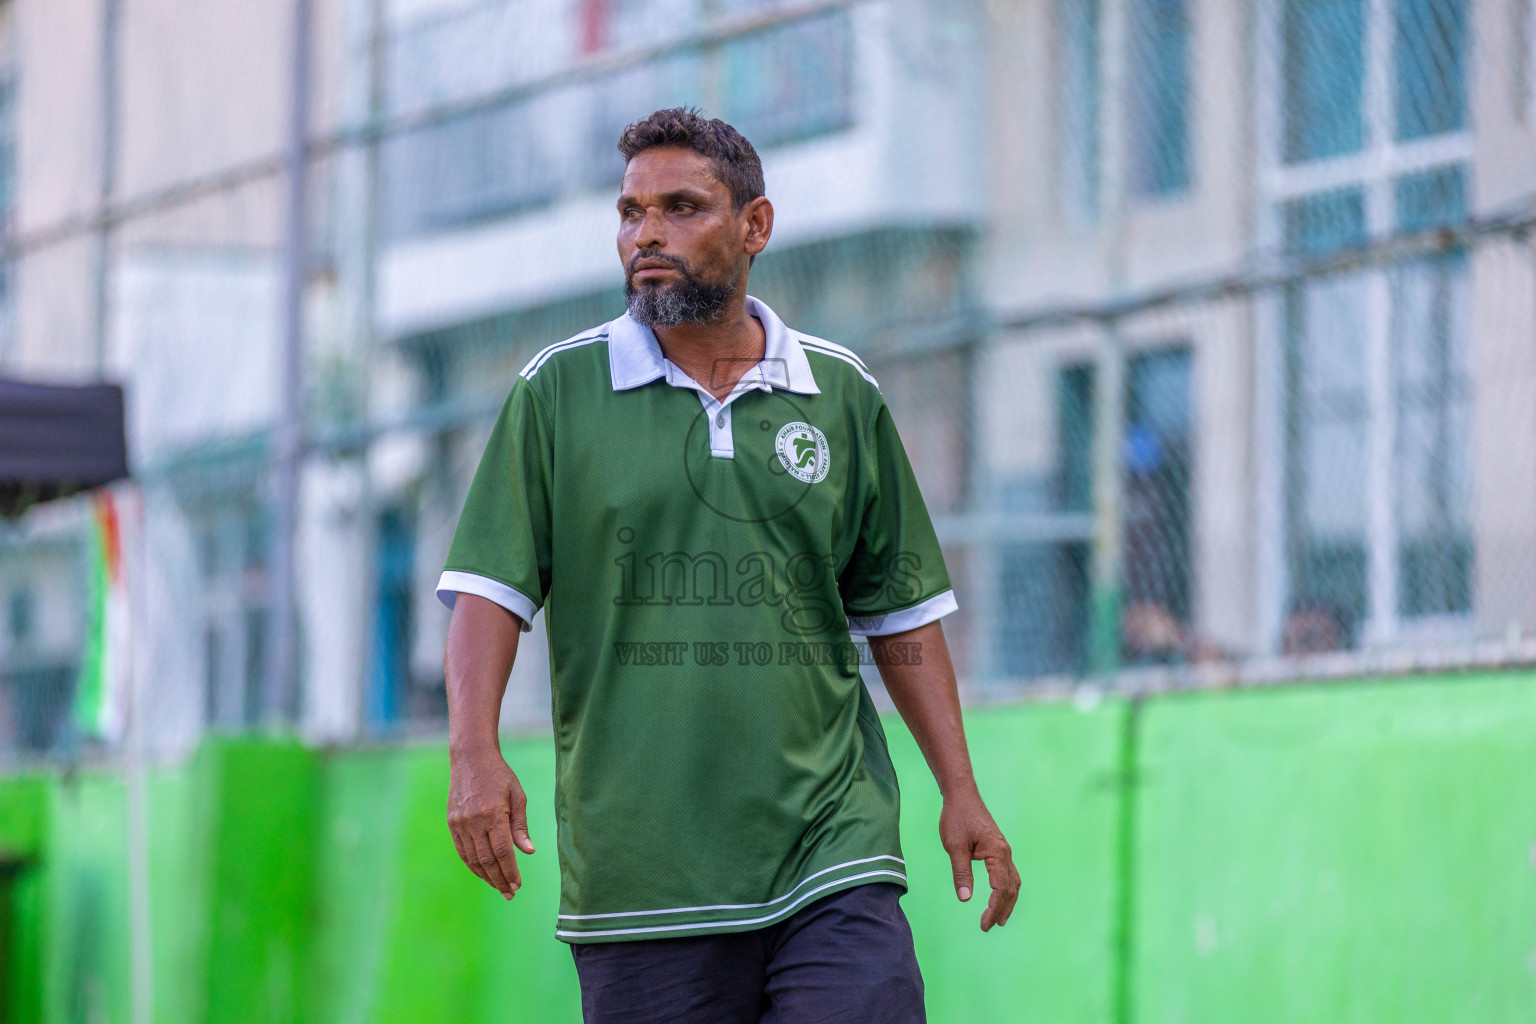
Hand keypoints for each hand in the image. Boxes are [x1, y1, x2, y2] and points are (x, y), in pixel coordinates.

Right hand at [447, 750, 535, 899]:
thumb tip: (529, 852)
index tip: (518, 885)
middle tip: (510, 893)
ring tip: (500, 887)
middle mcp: (474, 821)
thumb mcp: (517, 796)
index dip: (510, 871)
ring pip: (473, 859)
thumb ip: (521, 826)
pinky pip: (463, 851)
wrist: (471, 758)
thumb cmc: (499, 776)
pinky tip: (483, 874)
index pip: (502, 851)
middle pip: (487, 860)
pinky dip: (473, 865)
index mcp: (493, 814)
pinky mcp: (452, 823)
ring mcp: (460, 823)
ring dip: (486, 877)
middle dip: (500, 880)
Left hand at [939, 791, 1019, 930]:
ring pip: (1013, 882)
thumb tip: (965, 898)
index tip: (984, 924)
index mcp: (997, 853)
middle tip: (987, 927)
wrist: (962, 795)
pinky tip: (999, 897)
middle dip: (1001, 910)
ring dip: (1007, 902)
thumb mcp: (954, 846)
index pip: (1000, 888)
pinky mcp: (999, 849)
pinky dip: (1006, 890)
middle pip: (1010, 889)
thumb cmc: (957, 818)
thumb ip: (961, 872)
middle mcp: (1005, 853)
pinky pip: (1008, 874)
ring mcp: (1004, 851)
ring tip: (998, 920)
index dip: (993, 908)